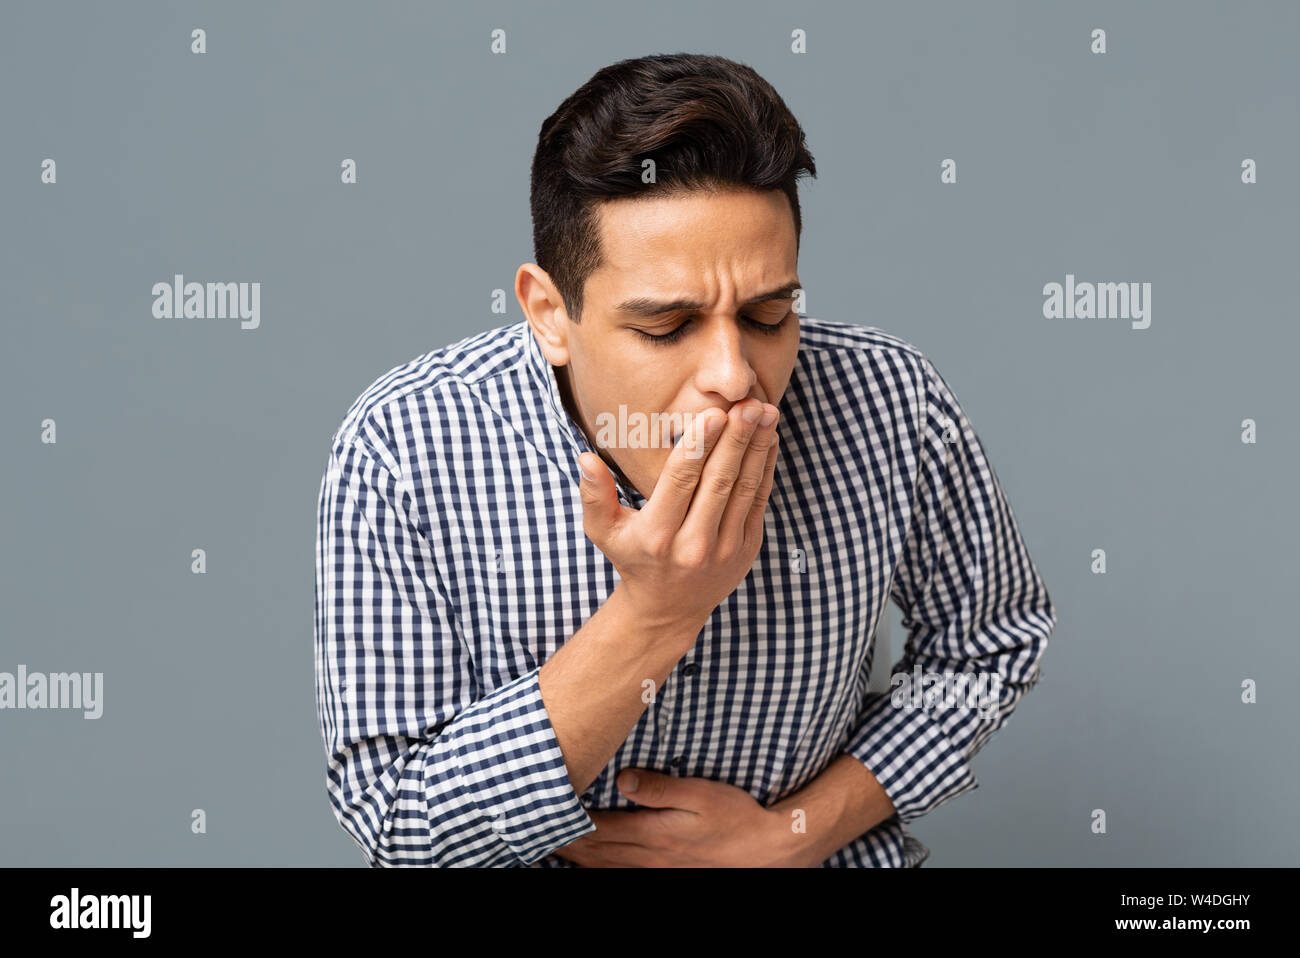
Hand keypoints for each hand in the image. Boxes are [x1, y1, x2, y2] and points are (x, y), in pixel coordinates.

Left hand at [552, 769, 798, 866]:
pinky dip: (603, 871)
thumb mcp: (702, 794)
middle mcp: (650, 857)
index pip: (599, 829)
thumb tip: (623, 779)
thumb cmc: (736, 817)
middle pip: (596, 851)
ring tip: (553, 848)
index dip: (569, 822)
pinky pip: (625, 876)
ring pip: (606, 868)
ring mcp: (658, 870)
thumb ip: (661, 787)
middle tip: (534, 830)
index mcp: (653, 833)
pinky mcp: (668, 874)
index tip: (544, 809)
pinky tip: (595, 866)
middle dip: (564, 842)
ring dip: (578, 859)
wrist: (768, 850)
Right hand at [578, 398, 779, 630]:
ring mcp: (725, 549)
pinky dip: (766, 468)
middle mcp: (694, 545)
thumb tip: (586, 457)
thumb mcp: (604, 531)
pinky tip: (768, 438)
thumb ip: (594, 495)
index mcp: (658, 535)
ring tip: (765, 412)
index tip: (714, 414)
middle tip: (747, 404)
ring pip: (745, 489)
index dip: (699, 446)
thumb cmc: (633, 558)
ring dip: (757, 447)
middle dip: (735, 439)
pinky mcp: (747, 548)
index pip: (681, 482)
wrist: (668, 608)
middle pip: (719, 482)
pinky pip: (759, 501)